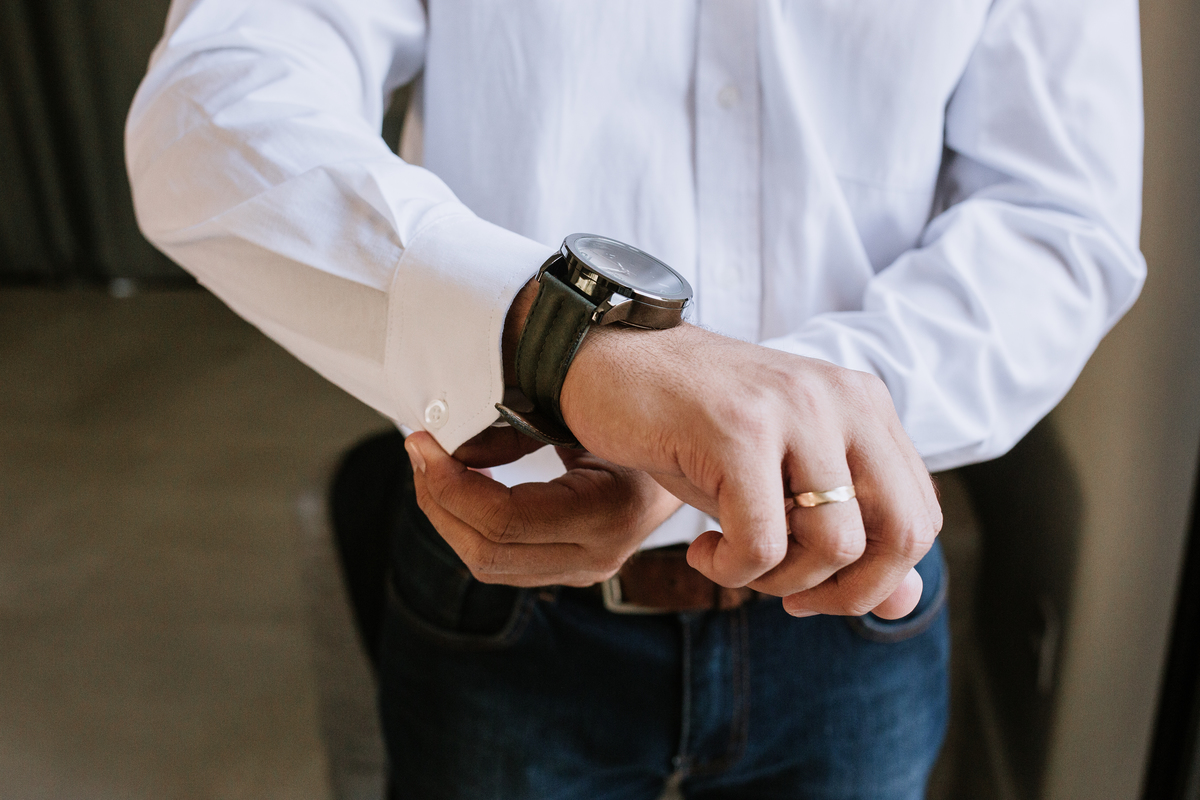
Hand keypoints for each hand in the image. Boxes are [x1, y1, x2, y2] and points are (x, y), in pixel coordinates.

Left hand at [404, 431, 682, 587]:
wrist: (699, 451)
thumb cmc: (644, 417)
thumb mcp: (586, 410)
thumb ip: (520, 424)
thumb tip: (453, 439)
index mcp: (609, 513)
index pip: (504, 520)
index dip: (449, 485)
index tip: (423, 443)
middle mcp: (600, 555)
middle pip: (487, 553)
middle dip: (438, 501)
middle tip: (417, 450)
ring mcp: (589, 570)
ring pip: (489, 565)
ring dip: (447, 515)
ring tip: (430, 467)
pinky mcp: (574, 570)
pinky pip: (504, 562)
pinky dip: (469, 526)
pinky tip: (458, 489)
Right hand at [558, 323, 940, 618]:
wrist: (607, 364)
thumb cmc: (691, 429)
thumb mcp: (776, 485)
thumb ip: (845, 536)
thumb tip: (906, 605)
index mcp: (864, 405)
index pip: (920, 516)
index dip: (879, 577)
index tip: (812, 588)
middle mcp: (842, 399)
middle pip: (902, 534)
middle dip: (850, 594)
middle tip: (787, 597)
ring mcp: (794, 409)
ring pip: (836, 544)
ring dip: (780, 581)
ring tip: (731, 559)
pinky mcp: (739, 430)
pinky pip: (764, 543)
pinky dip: (732, 570)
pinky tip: (700, 550)